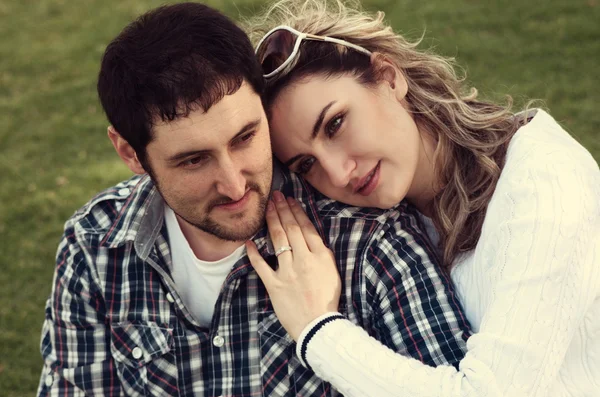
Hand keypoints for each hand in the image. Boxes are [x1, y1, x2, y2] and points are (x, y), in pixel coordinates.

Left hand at [246, 191, 341, 340]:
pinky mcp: (275, 285)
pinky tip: (248, 241)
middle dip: (281, 209)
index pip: (305, 227)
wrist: (318, 325)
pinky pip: (261, 266)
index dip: (296, 211)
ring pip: (278, 240)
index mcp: (320, 256)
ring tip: (266, 208)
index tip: (289, 199)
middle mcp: (303, 260)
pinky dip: (254, 253)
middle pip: (290, 229)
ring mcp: (288, 272)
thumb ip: (322, 253)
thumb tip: (311, 237)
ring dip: (271, 221)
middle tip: (274, 196)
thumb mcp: (332, 272)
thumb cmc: (327, 299)